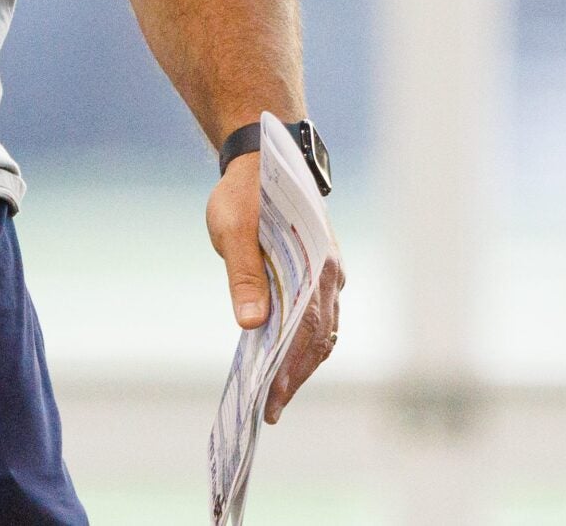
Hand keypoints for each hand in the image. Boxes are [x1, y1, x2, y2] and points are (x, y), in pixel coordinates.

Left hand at [206, 154, 344, 423]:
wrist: (263, 155)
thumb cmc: (245, 191)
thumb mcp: (234, 228)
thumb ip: (243, 274)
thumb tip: (251, 323)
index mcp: (314, 261)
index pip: (307, 329)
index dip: (291, 369)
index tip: (272, 400)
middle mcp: (330, 271)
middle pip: (320, 337)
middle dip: (297, 376)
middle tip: (272, 409)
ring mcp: (330, 272)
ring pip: (325, 330)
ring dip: (305, 364)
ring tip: (278, 394)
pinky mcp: (322, 271)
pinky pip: (322, 316)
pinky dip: (309, 344)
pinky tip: (289, 360)